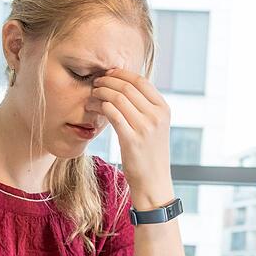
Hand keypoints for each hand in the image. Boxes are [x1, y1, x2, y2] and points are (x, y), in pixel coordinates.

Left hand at [87, 68, 173, 208]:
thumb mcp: (155, 127)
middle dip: (108, 81)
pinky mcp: (132, 139)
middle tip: (96, 82)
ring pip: (118, 98)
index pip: (141, 81)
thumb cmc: (150, 154)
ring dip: (101, 92)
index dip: (122, 73)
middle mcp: (156, 116)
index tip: (109, 73)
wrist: (153, 182)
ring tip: (92, 94)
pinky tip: (93, 107)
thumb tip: (126, 88)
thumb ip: (146, 108)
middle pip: (127, 87)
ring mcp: (145, 127)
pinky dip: (101, 106)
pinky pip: (113, 114)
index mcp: (163, 109)